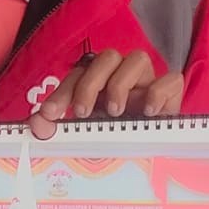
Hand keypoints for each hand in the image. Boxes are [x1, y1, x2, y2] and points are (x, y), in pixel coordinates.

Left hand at [29, 50, 182, 137]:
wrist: (152, 151)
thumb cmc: (115, 140)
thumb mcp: (84, 135)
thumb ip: (59, 128)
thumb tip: (36, 123)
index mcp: (99, 84)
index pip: (79, 73)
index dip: (63, 91)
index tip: (49, 114)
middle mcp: (122, 76)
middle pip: (107, 57)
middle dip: (90, 83)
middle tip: (84, 112)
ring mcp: (148, 82)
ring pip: (137, 59)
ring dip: (121, 84)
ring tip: (115, 112)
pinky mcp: (172, 94)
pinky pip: (171, 79)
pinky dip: (158, 92)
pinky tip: (147, 112)